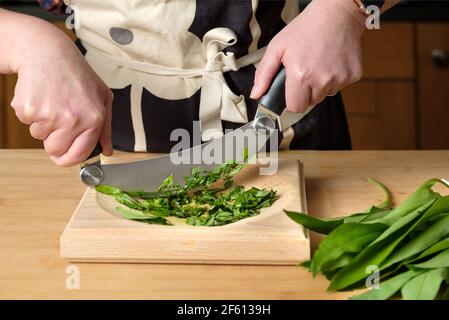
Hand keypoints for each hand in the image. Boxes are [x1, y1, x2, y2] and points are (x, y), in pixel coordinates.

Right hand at [9, 25, 112, 166]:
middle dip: (54, 140)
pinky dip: (31, 113)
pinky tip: (41, 96)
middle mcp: (73, 119)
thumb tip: (106, 150)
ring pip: (39, 137)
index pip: (78, 155)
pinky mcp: (29, 109)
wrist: (49, 52)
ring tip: (52, 101)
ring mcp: (50, 115)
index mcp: (94, 119)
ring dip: (43, 123)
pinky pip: (26, 123)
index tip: (64, 155)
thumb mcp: (102, 97)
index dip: (69, 158)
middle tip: (58, 118)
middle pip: (55, 151)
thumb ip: (106, 128)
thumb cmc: (77, 74)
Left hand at [251, 0, 365, 112]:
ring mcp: (340, 79)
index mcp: (301, 75)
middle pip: (310, 103)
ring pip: (325, 95)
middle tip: (304, 72)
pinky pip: (339, 86)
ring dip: (320, 85)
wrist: (337, 13)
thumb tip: (256, 94)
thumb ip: (264, 73)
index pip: (295, 107)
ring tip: (318, 64)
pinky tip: (331, 61)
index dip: (292, 100)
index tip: (292, 90)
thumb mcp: (277, 47)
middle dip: (305, 93)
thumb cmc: (306, 28)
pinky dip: (334, 78)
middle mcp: (322, 80)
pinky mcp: (353, 75)